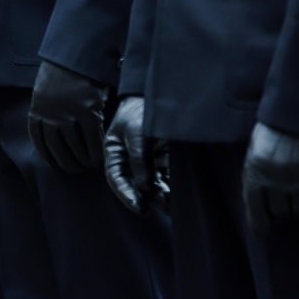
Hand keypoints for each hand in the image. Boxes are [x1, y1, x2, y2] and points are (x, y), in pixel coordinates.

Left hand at [27, 60, 110, 172]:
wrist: (77, 51)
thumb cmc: (63, 69)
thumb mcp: (45, 89)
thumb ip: (47, 109)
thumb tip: (54, 131)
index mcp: (37, 109)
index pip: (39, 141)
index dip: (46, 156)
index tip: (53, 164)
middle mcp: (50, 115)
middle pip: (57, 149)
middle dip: (66, 163)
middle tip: (74, 169)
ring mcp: (69, 114)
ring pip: (75, 148)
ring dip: (82, 160)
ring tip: (88, 164)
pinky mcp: (88, 111)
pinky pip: (93, 139)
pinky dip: (96, 151)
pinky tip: (99, 157)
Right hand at [104, 95, 169, 212]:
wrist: (160, 90)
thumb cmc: (141, 108)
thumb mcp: (136, 130)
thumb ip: (139, 158)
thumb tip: (144, 187)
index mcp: (115, 152)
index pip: (117, 179)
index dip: (127, 195)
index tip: (140, 208)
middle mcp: (131, 160)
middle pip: (137, 185)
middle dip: (150, 197)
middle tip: (164, 205)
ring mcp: (149, 160)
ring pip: (154, 184)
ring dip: (163, 194)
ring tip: (174, 202)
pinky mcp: (165, 159)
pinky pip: (168, 176)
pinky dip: (173, 185)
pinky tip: (182, 191)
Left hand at [242, 121, 298, 234]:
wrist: (298, 110)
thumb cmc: (274, 133)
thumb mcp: (257, 153)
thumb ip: (257, 178)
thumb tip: (264, 213)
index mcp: (254, 173)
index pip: (255, 211)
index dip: (260, 226)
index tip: (265, 233)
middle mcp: (275, 180)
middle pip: (282, 214)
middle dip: (285, 212)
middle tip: (289, 206)